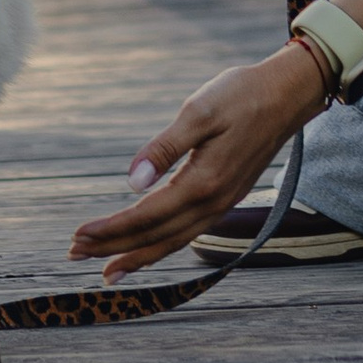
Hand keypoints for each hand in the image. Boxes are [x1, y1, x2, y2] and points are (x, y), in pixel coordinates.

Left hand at [69, 44, 327, 280]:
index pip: (146, 216)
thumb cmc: (242, 95)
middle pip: (156, 237)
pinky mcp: (225, 197)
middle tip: (75, 255)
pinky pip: (187, 233)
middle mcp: (213, 202)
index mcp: (203, 182)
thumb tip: (133, 183)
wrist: (287, 94)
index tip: (79, 236)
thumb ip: (164, 149)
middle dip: (114, 248)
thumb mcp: (199, 111)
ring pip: (173, 241)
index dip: (111, 228)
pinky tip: (146, 247)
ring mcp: (222, 203)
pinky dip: (162, 245)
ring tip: (107, 269)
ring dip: (137, 254)